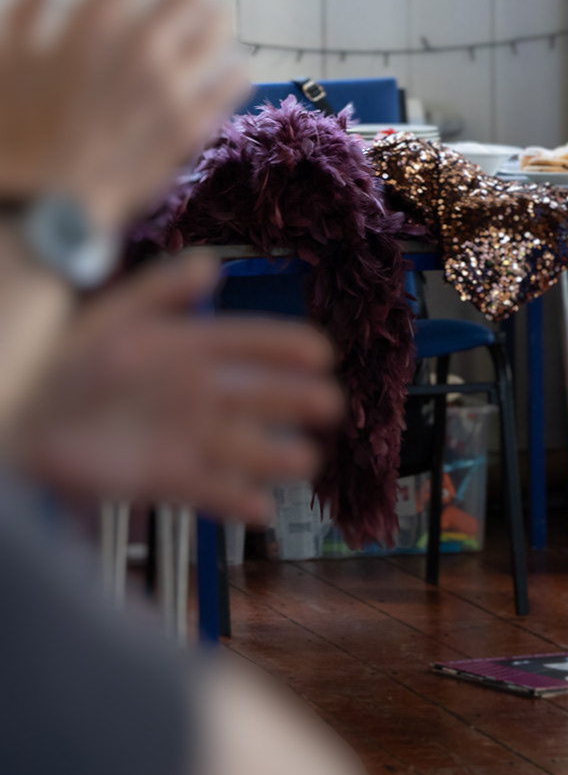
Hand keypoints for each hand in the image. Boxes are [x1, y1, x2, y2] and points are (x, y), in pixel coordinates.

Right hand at [0, 0, 247, 230]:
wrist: (44, 201)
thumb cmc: (15, 132)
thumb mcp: (4, 60)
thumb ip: (25, 14)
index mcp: (92, 24)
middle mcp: (140, 48)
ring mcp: (172, 87)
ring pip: (216, 33)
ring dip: (217, 18)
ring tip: (218, 13)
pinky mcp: (192, 124)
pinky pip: (232, 85)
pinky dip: (237, 70)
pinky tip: (238, 66)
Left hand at [15, 252, 343, 521]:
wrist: (19, 420)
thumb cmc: (57, 365)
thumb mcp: (110, 319)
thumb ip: (159, 292)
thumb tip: (210, 264)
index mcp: (184, 349)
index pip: (246, 343)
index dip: (284, 346)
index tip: (320, 352)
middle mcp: (192, 394)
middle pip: (258, 396)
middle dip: (297, 400)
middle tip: (329, 404)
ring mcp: (181, 437)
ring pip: (244, 448)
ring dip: (276, 457)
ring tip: (304, 463)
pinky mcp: (163, 477)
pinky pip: (209, 491)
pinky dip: (236, 502)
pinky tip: (261, 510)